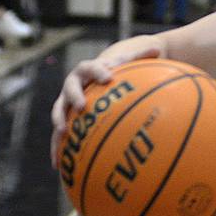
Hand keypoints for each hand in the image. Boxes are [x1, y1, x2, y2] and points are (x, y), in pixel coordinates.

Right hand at [50, 41, 162, 168]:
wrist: (98, 73)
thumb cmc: (118, 67)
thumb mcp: (130, 59)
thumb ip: (141, 55)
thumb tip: (157, 50)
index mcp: (89, 69)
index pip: (92, 67)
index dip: (99, 71)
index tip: (109, 77)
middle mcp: (74, 84)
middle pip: (70, 88)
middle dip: (74, 96)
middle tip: (82, 106)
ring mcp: (67, 102)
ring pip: (59, 111)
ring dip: (59, 121)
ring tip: (62, 133)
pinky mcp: (66, 119)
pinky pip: (59, 135)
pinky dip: (57, 149)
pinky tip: (58, 166)